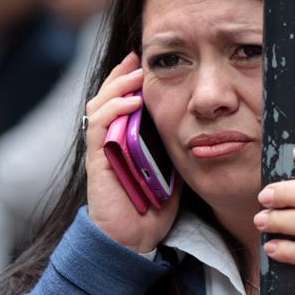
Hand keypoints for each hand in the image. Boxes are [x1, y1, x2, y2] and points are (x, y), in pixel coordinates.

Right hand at [85, 51, 180, 252]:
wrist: (134, 238)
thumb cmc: (152, 205)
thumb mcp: (171, 167)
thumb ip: (173, 144)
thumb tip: (197, 123)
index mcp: (123, 137)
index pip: (121, 99)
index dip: (130, 78)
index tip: (146, 60)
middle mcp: (108, 139)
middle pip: (107, 95)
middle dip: (122, 73)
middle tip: (139, 56)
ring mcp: (100, 148)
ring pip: (99, 105)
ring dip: (118, 86)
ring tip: (137, 73)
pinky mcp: (97, 160)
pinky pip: (98, 127)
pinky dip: (114, 110)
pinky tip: (132, 101)